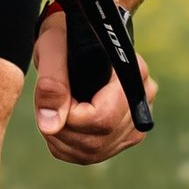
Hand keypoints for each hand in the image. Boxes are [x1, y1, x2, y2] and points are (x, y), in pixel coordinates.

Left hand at [31, 7, 155, 165]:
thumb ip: (52, 83)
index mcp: (132, 73)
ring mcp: (135, 121)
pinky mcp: (123, 136)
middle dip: (62, 129)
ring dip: (62, 138)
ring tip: (52, 109)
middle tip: (48, 103)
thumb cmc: (66, 34)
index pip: (102, 118)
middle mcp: (141, 100)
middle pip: (97, 139)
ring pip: (93, 152)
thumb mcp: (52, 47)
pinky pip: (91, 155)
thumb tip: (50, 125)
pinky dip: (66, 145)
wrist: (79, 34)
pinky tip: (60, 121)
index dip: (68, 116)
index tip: (51, 97)